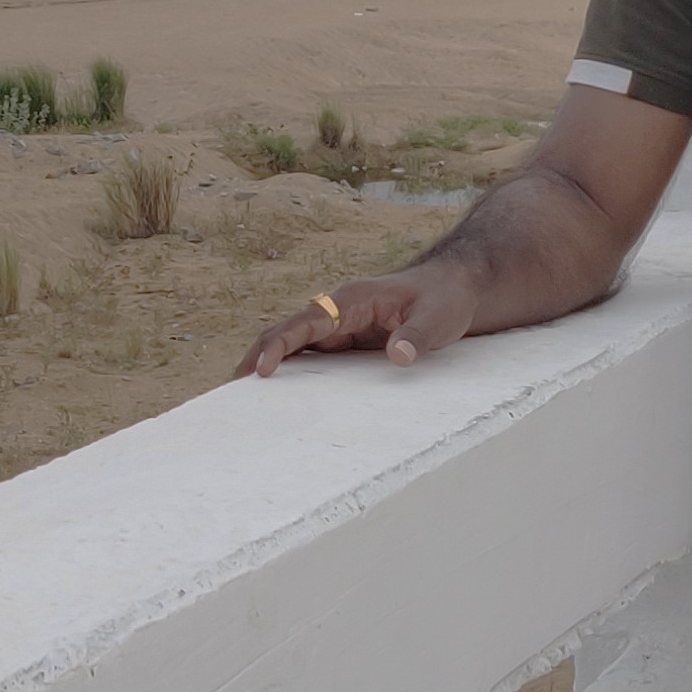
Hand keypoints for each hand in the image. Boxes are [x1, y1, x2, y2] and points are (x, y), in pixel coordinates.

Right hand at [233, 261, 477, 378]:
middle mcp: (338, 311)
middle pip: (287, 333)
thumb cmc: (445, 299)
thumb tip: (398, 356)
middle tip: (234, 394)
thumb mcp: (438, 317)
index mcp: (352, 300)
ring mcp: (340, 326)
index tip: (260, 370)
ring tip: (246, 403)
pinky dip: (293, 373)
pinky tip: (283, 399)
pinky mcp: (347, 341)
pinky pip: (313, 356)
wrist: (457, 288)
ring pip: (295, 346)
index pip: (306, 322)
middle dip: (259, 359)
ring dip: (271, 367)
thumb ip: (418, 336)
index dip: (279, 345)